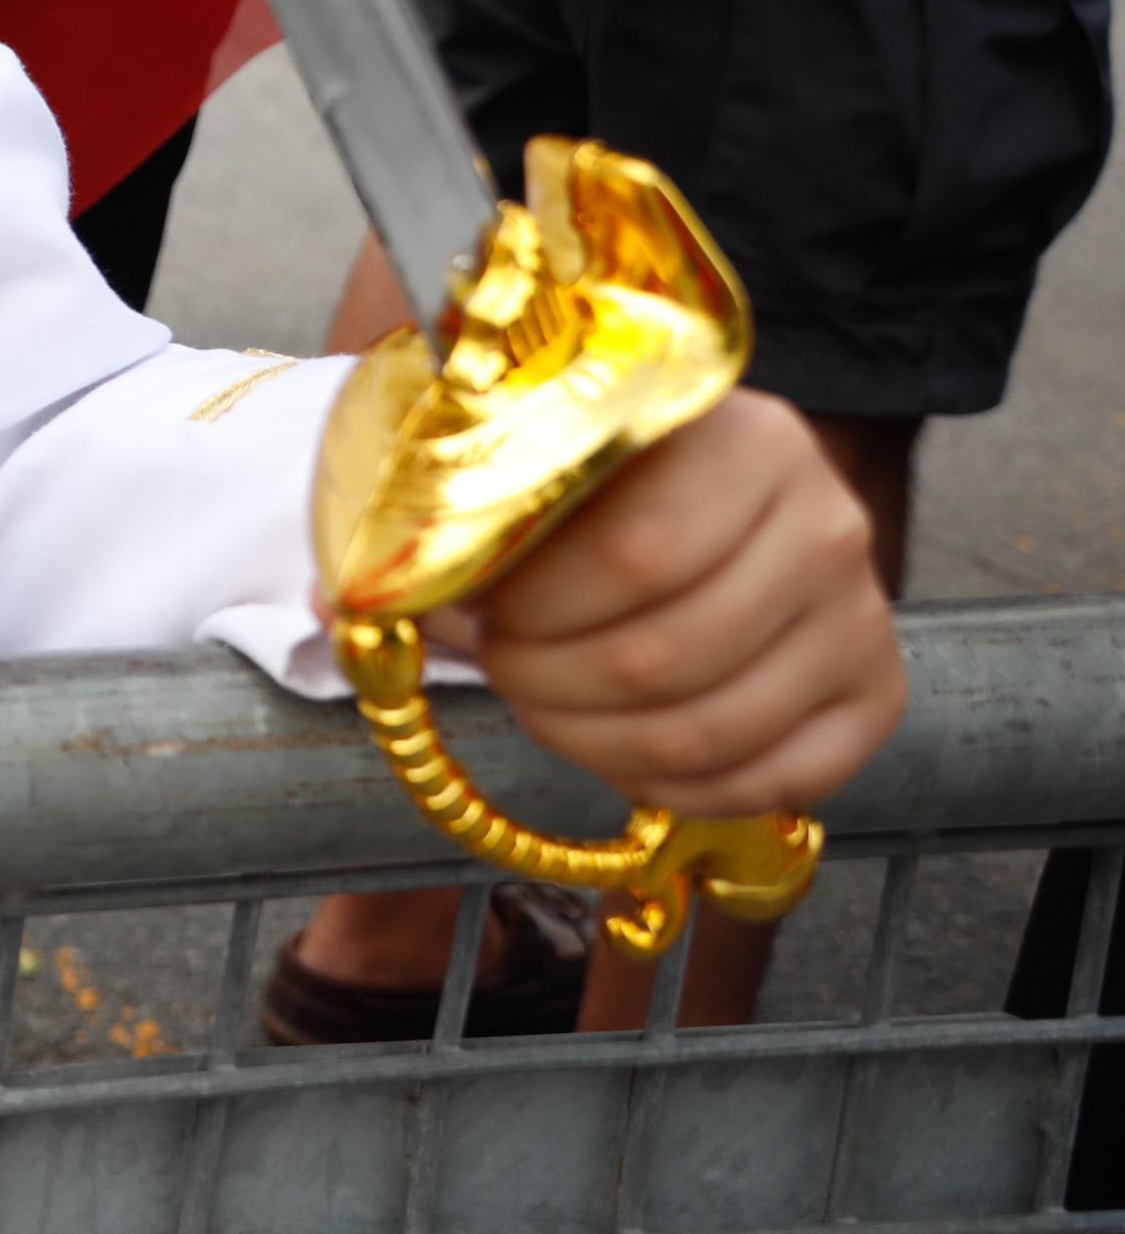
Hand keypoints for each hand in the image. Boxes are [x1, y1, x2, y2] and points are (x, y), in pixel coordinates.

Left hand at [473, 389, 905, 817]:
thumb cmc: (610, 475)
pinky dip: (676, 791)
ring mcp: (862, 614)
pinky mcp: (877, 694)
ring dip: (594, 743)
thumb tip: (356, 605)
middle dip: (547, 684)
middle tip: (499, 667)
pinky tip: (618, 756)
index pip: (633, 557)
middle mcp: (827, 523)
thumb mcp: (552, 455)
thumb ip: (473, 518)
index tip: (476, 612)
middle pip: (664, 656)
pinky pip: (772, 782)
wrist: (717, 487)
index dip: (534, 610)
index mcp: (747, 442)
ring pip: (709, 732)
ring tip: (542, 704)